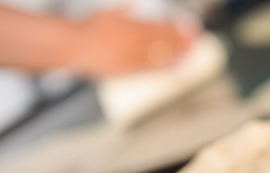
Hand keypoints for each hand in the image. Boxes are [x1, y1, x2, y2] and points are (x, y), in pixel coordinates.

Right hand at [68, 8, 198, 76]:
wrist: (72, 46)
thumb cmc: (88, 30)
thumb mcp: (107, 13)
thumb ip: (122, 9)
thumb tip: (132, 3)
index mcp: (131, 25)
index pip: (160, 26)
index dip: (176, 28)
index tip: (189, 28)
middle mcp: (133, 40)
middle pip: (163, 40)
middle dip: (182, 40)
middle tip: (197, 39)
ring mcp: (131, 55)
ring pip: (160, 54)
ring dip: (178, 52)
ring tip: (191, 51)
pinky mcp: (127, 69)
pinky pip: (151, 68)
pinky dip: (165, 66)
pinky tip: (177, 65)